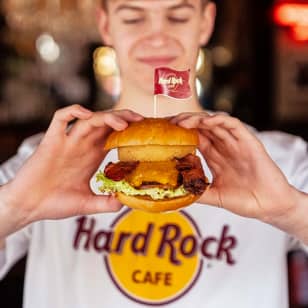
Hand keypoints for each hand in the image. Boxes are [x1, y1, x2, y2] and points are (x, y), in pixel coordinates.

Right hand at [1, 105, 142, 230]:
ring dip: (106, 117)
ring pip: (89, 119)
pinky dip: (72, 112)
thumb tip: (124, 201)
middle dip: (124, 118)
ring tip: (123, 123)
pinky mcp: (51, 141)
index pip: (114, 135)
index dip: (130, 130)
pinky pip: (59, 119)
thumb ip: (105, 203)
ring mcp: (67, 142)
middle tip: (141, 121)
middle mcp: (82, 145)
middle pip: (106, 123)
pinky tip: (85, 114)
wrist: (28, 206)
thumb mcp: (86, 204)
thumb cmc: (55, 204)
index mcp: (92, 155)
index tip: (146, 131)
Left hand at [171, 112, 297, 220]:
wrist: (270, 206)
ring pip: (214, 123)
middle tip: (167, 124)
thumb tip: (176, 194)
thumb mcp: (215, 196)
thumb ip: (197, 192)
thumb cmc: (245, 200)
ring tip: (181, 122)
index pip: (194, 137)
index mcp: (214, 156)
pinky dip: (219, 121)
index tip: (163, 131)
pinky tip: (205, 122)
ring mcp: (235, 143)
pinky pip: (233, 125)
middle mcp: (223, 146)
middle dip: (183, 122)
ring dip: (196, 119)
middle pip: (200, 127)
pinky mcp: (249, 142)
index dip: (179, 132)